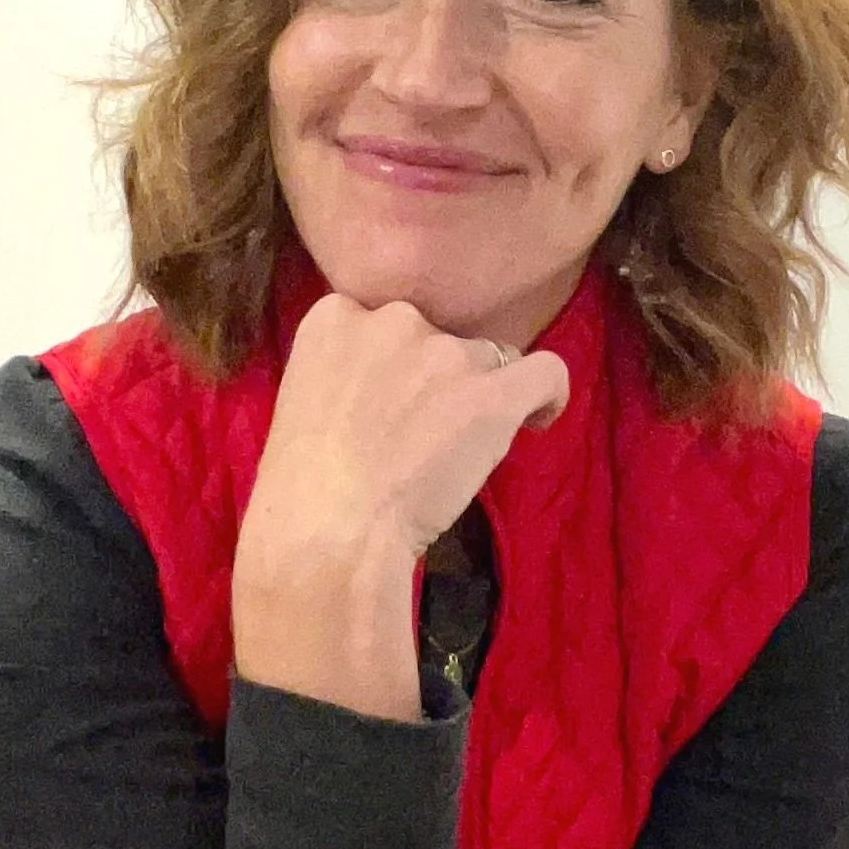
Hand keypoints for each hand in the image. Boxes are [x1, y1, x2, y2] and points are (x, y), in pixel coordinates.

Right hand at [243, 292, 570, 573]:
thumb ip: (345, 378)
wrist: (326, 530)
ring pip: (488, 357)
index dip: (395, 363)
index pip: (381, 321)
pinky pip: (547, 371)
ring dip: (479, 394)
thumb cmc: (300, 490)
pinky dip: (547, 395)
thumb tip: (386, 395)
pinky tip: (535, 420)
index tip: (391, 403)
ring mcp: (445, 352)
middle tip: (421, 435)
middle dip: (435, 377)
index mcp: (335, 318)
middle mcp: (393, 319)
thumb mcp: (301, 405)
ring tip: (462, 449)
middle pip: (437, 335)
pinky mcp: (493, 393)